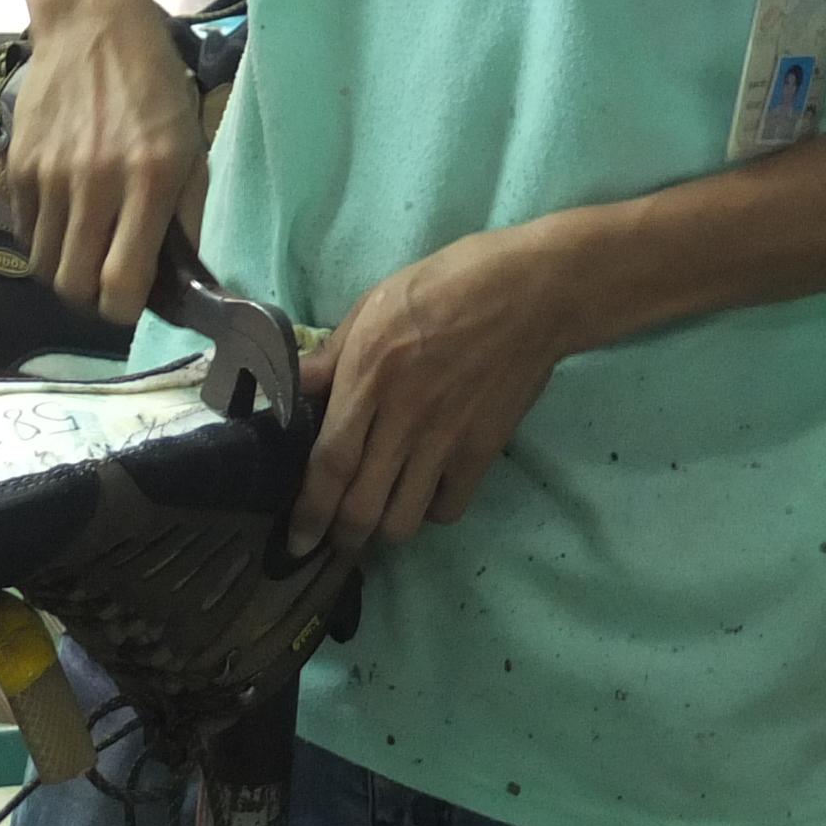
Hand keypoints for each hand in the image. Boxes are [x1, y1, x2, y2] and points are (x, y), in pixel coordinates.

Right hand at [15, 0, 208, 322]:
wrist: (92, 24)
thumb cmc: (154, 86)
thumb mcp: (191, 148)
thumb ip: (187, 217)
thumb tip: (182, 278)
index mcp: (149, 181)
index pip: (121, 282)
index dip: (123, 309)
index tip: (130, 301)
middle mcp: (96, 185)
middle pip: (74, 284)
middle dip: (91, 296)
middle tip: (107, 279)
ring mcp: (50, 177)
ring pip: (44, 265)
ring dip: (65, 270)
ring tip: (86, 248)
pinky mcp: (18, 167)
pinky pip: (25, 232)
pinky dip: (44, 239)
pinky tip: (65, 216)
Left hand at [287, 225, 573, 555]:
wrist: (532, 293)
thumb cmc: (447, 285)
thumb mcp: (374, 304)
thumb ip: (332, 354)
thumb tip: (293, 387)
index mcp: (368, 379)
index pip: (329, 464)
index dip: (309, 510)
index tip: (297, 540)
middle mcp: (403, 418)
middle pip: (362, 506)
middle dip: (341, 535)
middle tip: (333, 537)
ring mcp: (446, 439)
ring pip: (404, 518)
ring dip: (383, 530)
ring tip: (376, 520)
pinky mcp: (483, 450)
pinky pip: (449, 507)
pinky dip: (430, 513)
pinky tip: (423, 495)